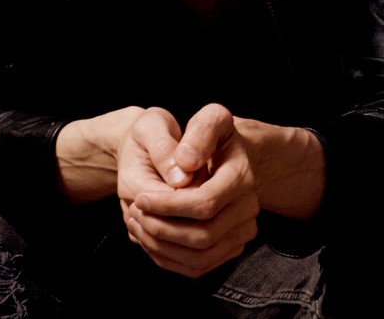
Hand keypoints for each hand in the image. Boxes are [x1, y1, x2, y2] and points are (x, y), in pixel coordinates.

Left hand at [117, 104, 258, 276]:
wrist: (227, 156)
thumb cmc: (212, 138)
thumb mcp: (210, 119)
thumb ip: (200, 133)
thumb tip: (185, 165)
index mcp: (243, 175)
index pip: (205, 203)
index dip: (167, 206)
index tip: (139, 198)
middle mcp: (249, 206)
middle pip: (203, 236)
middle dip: (161, 229)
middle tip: (134, 213)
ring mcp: (243, 230)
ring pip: (200, 257)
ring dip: (161, 247)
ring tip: (139, 225)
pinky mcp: (232, 246)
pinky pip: (199, 266)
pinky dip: (168, 258)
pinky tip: (151, 237)